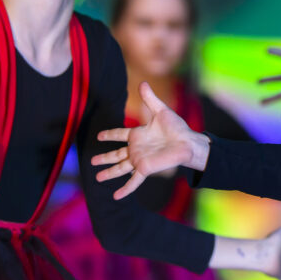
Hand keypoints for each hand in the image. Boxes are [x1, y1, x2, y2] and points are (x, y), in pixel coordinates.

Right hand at [92, 82, 209, 199]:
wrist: (188, 142)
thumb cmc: (177, 128)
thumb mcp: (161, 111)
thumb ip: (150, 99)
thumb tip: (142, 83)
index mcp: (139, 135)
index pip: (119, 134)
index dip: (109, 135)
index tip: (100, 135)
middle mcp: (137, 149)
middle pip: (116, 154)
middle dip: (104, 158)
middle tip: (92, 161)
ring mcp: (140, 159)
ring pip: (120, 168)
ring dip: (109, 173)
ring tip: (97, 178)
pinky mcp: (145, 168)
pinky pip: (133, 181)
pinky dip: (125, 189)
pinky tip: (117, 196)